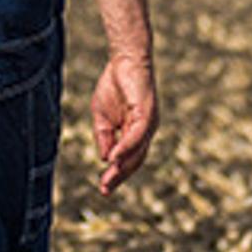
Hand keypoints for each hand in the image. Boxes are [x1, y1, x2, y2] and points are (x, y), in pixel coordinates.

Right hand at [91, 50, 158, 192]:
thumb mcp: (102, 118)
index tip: (103, 189)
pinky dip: (126, 148)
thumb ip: (104, 137)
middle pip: (135, 161)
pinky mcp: (147, 113)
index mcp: (137, 134)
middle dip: (119, 177)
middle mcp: (146, 132)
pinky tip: (115, 158)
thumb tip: (106, 159)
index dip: (117, 175)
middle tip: (104, 191)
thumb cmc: (114, 86)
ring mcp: (149, 124)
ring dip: (123, 167)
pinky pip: (137, 136)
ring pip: (138, 152)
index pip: (129, 160)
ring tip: (108, 180)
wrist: (124, 60)